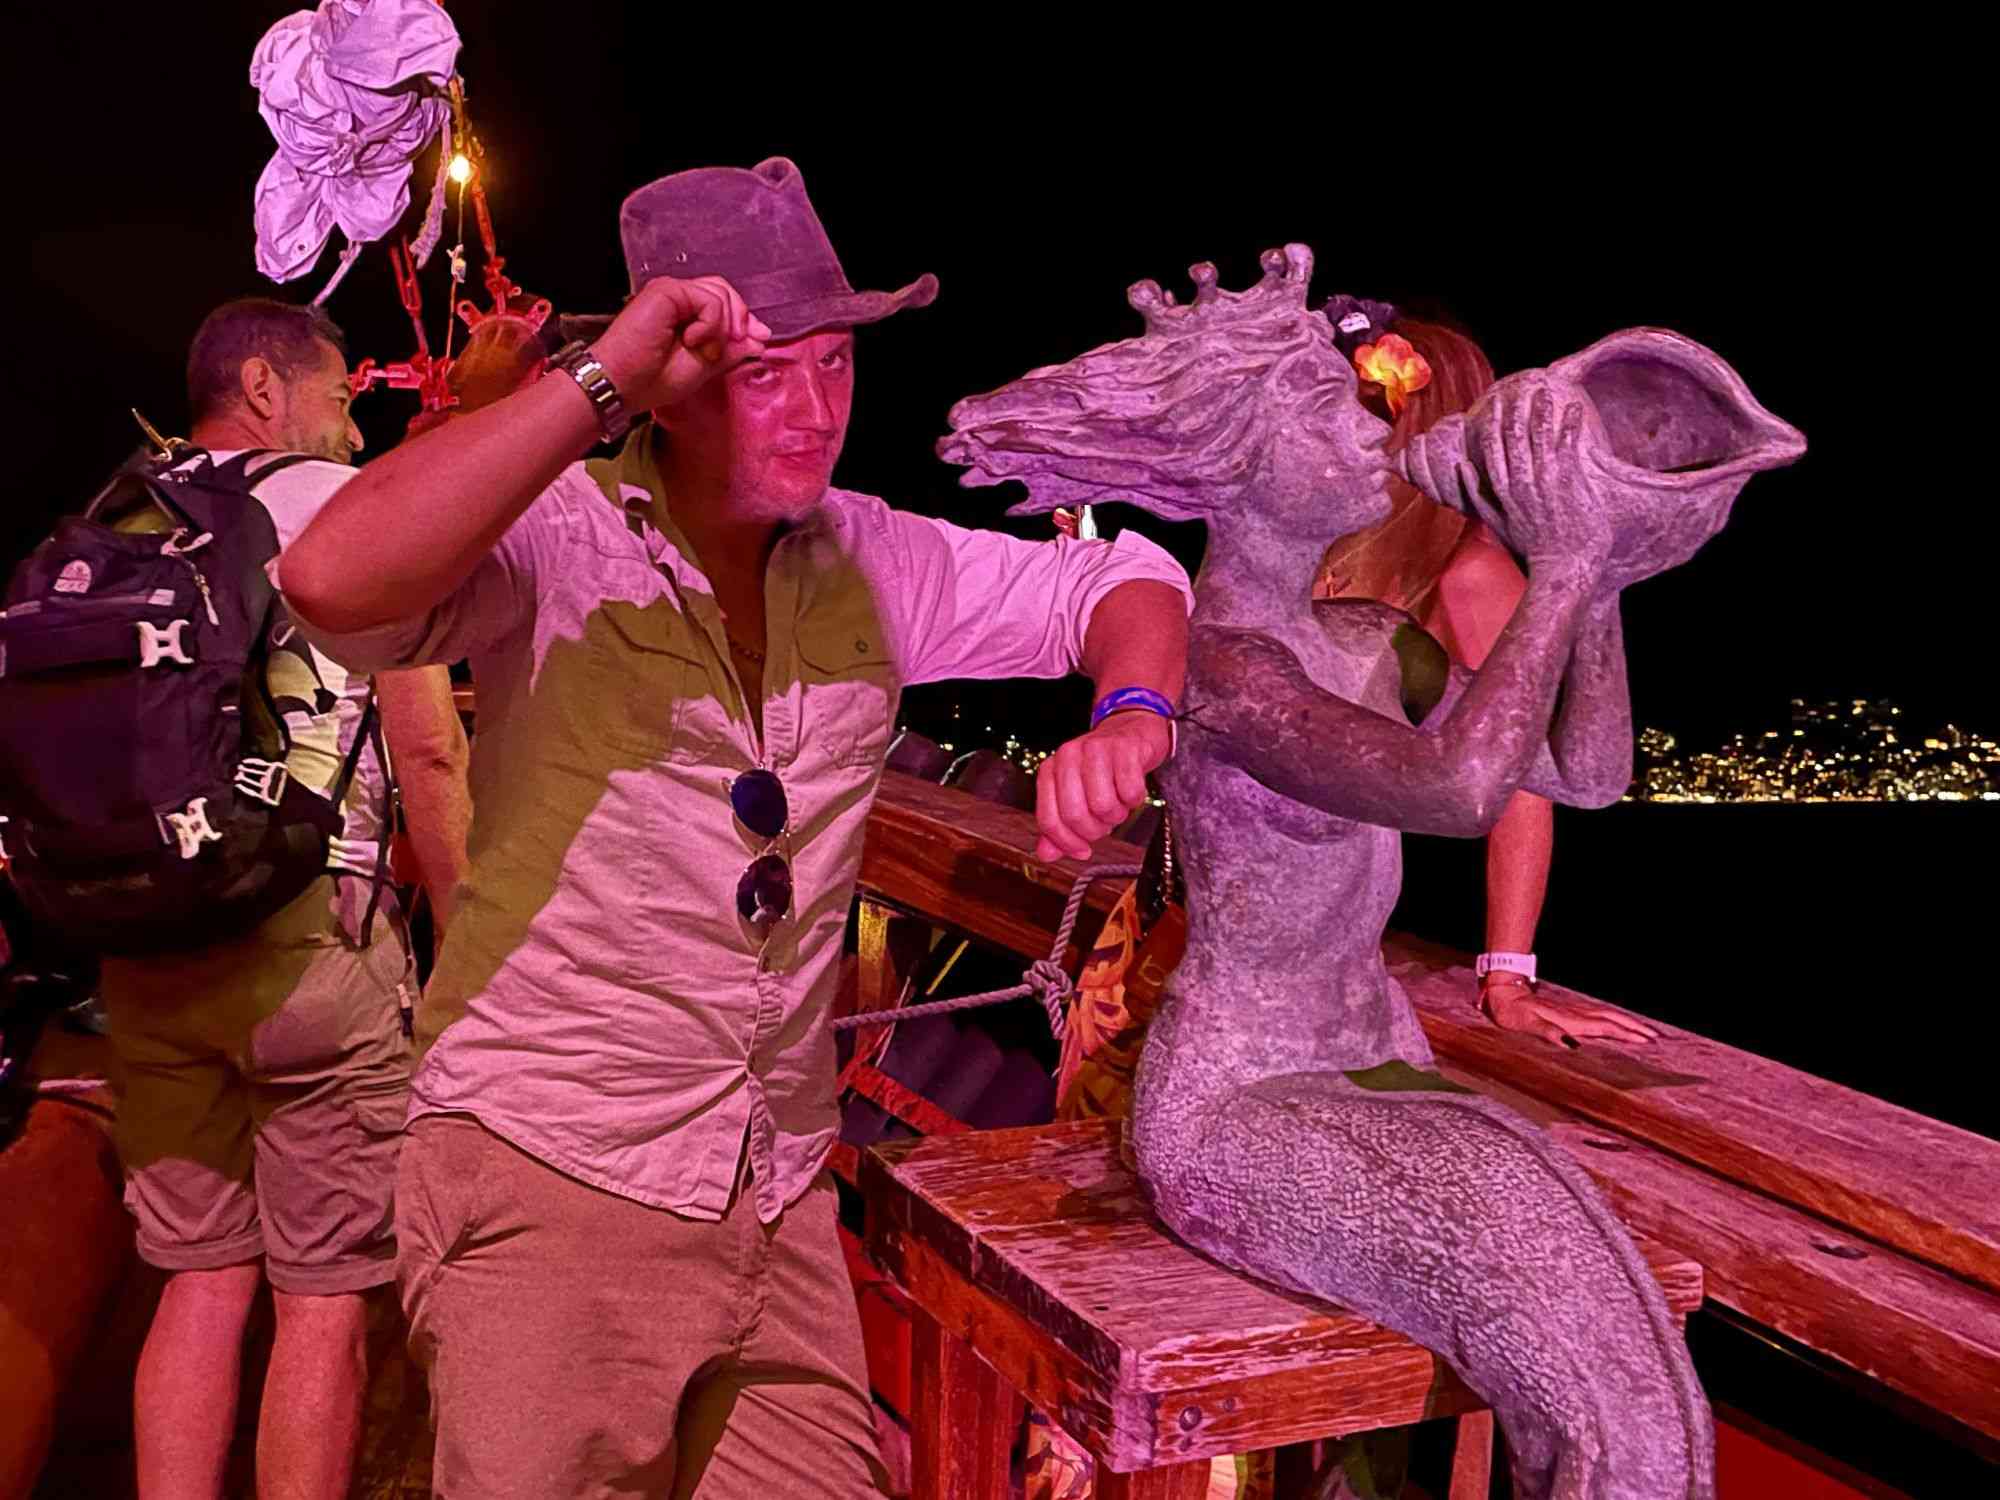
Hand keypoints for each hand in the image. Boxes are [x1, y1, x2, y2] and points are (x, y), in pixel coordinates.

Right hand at [589, 275, 770, 412]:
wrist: (623, 384)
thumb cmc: (653, 379)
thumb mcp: (705, 365)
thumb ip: (731, 349)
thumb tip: (759, 337)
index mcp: (686, 314)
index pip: (724, 301)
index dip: (744, 319)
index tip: (757, 340)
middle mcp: (679, 299)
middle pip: (725, 292)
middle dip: (739, 320)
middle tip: (733, 345)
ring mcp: (672, 292)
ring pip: (720, 294)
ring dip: (722, 327)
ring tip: (705, 350)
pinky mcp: (666, 291)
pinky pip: (707, 300)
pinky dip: (710, 324)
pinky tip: (693, 341)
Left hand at [1034, 711, 1170, 862]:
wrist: (1132, 732)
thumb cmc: (1102, 770)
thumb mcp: (1075, 795)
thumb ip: (1058, 826)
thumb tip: (1046, 854)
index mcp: (1050, 770)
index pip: (1048, 819)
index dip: (1066, 843)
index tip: (1083, 851)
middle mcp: (1068, 756)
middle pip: (1075, 815)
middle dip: (1095, 831)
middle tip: (1105, 824)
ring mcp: (1096, 749)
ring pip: (1103, 806)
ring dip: (1117, 815)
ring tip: (1118, 804)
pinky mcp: (1125, 748)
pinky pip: (1130, 792)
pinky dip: (1134, 800)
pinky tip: (1131, 791)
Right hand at [1477, 380, 1614, 576]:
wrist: (1563, 567)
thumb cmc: (1532, 548)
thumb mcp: (1496, 524)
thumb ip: (1476, 495)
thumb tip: (1460, 468)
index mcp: (1501, 490)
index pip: (1491, 447)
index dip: (1491, 423)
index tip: (1492, 404)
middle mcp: (1520, 481)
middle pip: (1513, 435)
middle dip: (1514, 409)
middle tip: (1518, 389)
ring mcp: (1544, 480)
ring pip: (1539, 435)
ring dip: (1541, 410)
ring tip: (1545, 391)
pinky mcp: (1568, 481)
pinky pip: (1567, 444)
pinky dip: (1568, 424)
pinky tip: (1573, 408)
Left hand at [1480, 976, 1659, 1049]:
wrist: (1505, 992)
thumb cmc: (1513, 1013)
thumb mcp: (1525, 1025)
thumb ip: (1547, 1033)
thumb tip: (1570, 1044)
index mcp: (1569, 1020)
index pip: (1604, 1027)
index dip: (1626, 1034)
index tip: (1646, 1041)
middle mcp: (1576, 1013)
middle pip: (1613, 1019)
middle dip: (1635, 1028)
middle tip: (1658, 1038)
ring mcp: (1574, 1009)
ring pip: (1608, 1014)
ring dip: (1629, 1022)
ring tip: (1647, 1031)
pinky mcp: (1570, 1009)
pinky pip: (1599, 1014)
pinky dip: (1615, 1018)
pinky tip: (1621, 1023)